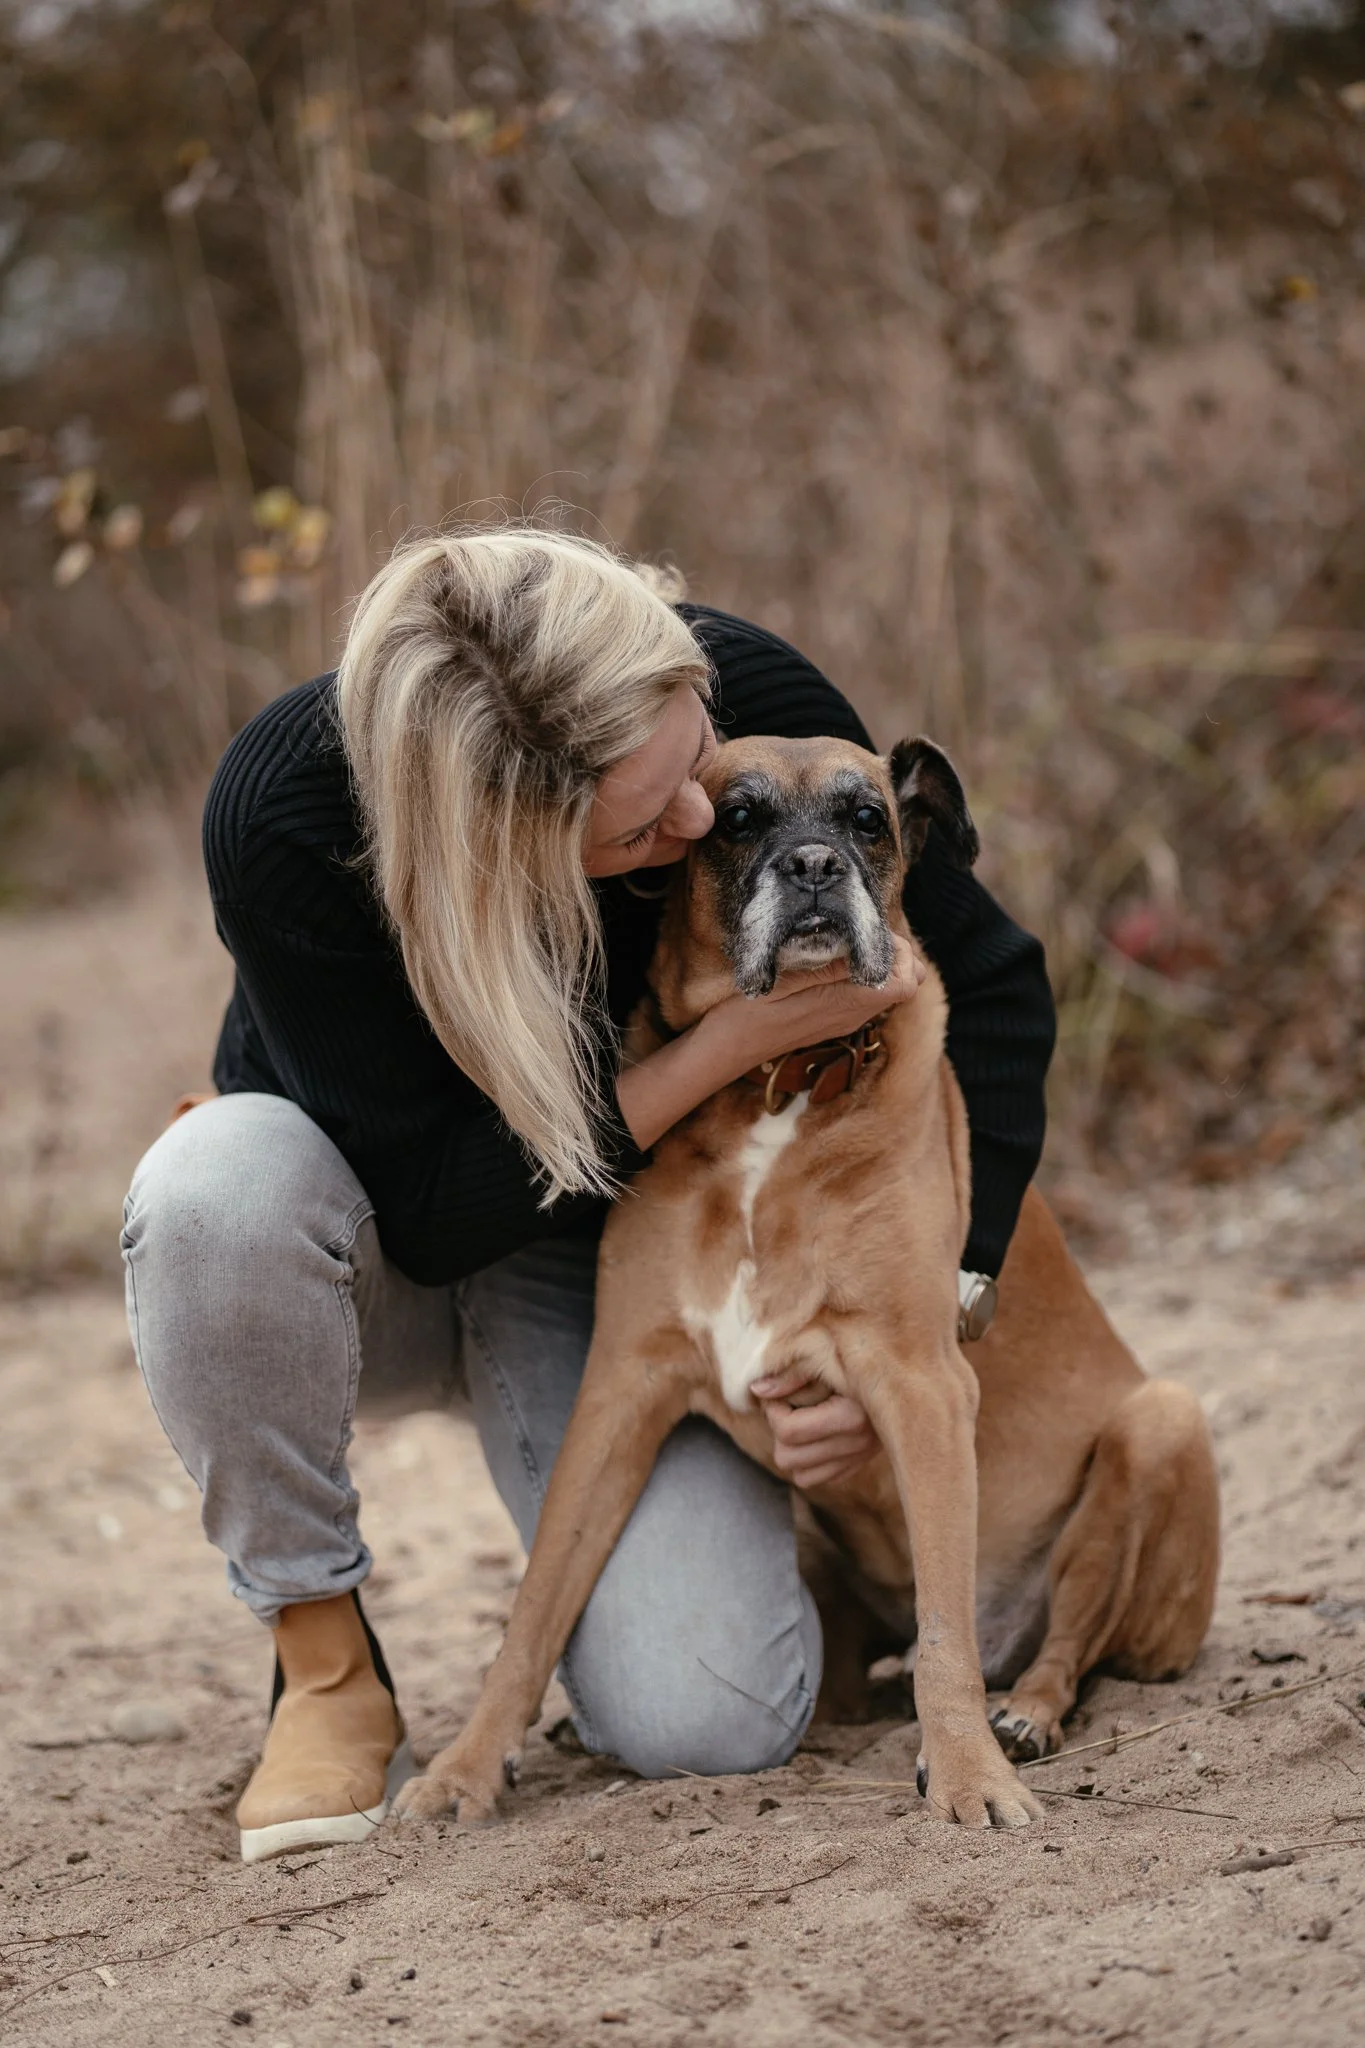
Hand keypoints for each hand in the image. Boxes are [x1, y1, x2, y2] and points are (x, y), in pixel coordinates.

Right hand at [616, 934, 923, 1153]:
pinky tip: (836, 956)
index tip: (873, 929)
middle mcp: (853, 1016)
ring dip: (880, 963)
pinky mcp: (831, 1020)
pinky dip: (864, 973)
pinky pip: (865, 995)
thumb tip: (867, 944)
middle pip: (904, 985)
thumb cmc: (747, 1014)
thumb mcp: (784, 980)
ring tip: (851, 938)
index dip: (902, 952)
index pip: (907, 982)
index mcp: (847, 1005)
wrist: (724, 1049)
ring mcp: (844, 1020)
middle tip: (867, 930)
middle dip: (898, 955)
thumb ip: (830, 965)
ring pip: (886, 990)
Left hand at [751, 1366, 879, 1488]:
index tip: (778, 1392)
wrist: (903, 1379)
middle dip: (779, 1431)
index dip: (772, 1410)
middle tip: (788, 1406)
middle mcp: (857, 1444)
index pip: (788, 1431)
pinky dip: (808, 1461)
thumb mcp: (827, 1357)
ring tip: (800, 1420)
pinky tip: (815, 1433)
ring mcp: (859, 1458)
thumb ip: (792, 1374)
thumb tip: (756, 1391)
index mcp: (851, 1416)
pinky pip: (818, 1479)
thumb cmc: (860, 1359)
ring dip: (792, 1450)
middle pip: (787, 1458)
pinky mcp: (859, 1464)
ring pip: (800, 1476)